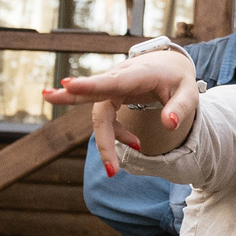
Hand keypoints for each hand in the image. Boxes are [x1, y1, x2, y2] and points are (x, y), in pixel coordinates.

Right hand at [43, 50, 202, 174]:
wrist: (168, 65)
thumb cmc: (178, 79)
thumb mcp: (189, 92)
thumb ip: (180, 108)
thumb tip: (170, 125)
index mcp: (140, 72)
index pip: (113, 80)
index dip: (90, 84)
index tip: (67, 83)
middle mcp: (121, 77)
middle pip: (93, 92)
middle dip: (71, 96)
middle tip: (46, 95)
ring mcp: (112, 87)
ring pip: (98, 114)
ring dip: (105, 141)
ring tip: (113, 170)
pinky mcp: (110, 96)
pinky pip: (106, 119)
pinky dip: (117, 136)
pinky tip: (136, 144)